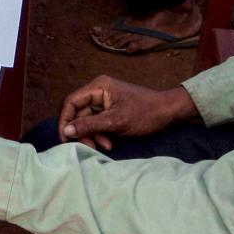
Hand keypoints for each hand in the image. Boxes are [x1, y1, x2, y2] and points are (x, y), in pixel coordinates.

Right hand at [57, 76, 197, 150]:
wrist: (168, 113)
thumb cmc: (145, 113)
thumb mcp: (116, 121)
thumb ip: (89, 125)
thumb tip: (65, 130)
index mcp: (98, 86)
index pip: (71, 102)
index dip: (65, 120)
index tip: (65, 138)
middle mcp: (98, 91)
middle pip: (78, 113)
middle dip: (83, 131)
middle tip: (90, 146)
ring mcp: (104, 101)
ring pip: (87, 121)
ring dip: (93, 135)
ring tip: (106, 145)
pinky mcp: (110, 110)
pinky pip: (97, 123)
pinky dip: (101, 134)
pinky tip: (110, 143)